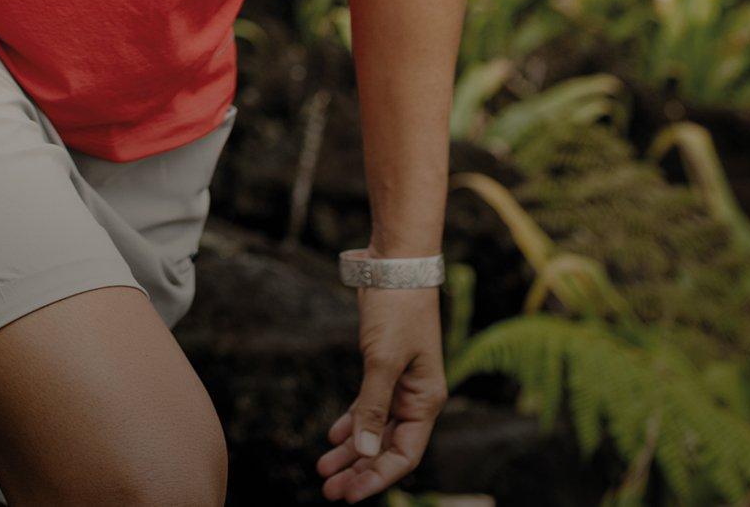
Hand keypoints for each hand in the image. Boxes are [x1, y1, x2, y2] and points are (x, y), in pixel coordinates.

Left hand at [315, 286, 446, 500]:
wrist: (394, 265)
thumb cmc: (397, 310)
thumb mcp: (382, 360)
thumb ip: (372, 406)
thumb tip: (364, 452)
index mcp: (426, 401)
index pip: (403, 454)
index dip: (376, 478)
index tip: (349, 495)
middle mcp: (416, 398)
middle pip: (387, 447)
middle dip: (358, 470)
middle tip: (328, 491)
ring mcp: (399, 383)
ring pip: (374, 428)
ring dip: (351, 450)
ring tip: (323, 470)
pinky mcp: (383, 368)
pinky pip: (368, 406)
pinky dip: (352, 422)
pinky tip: (333, 436)